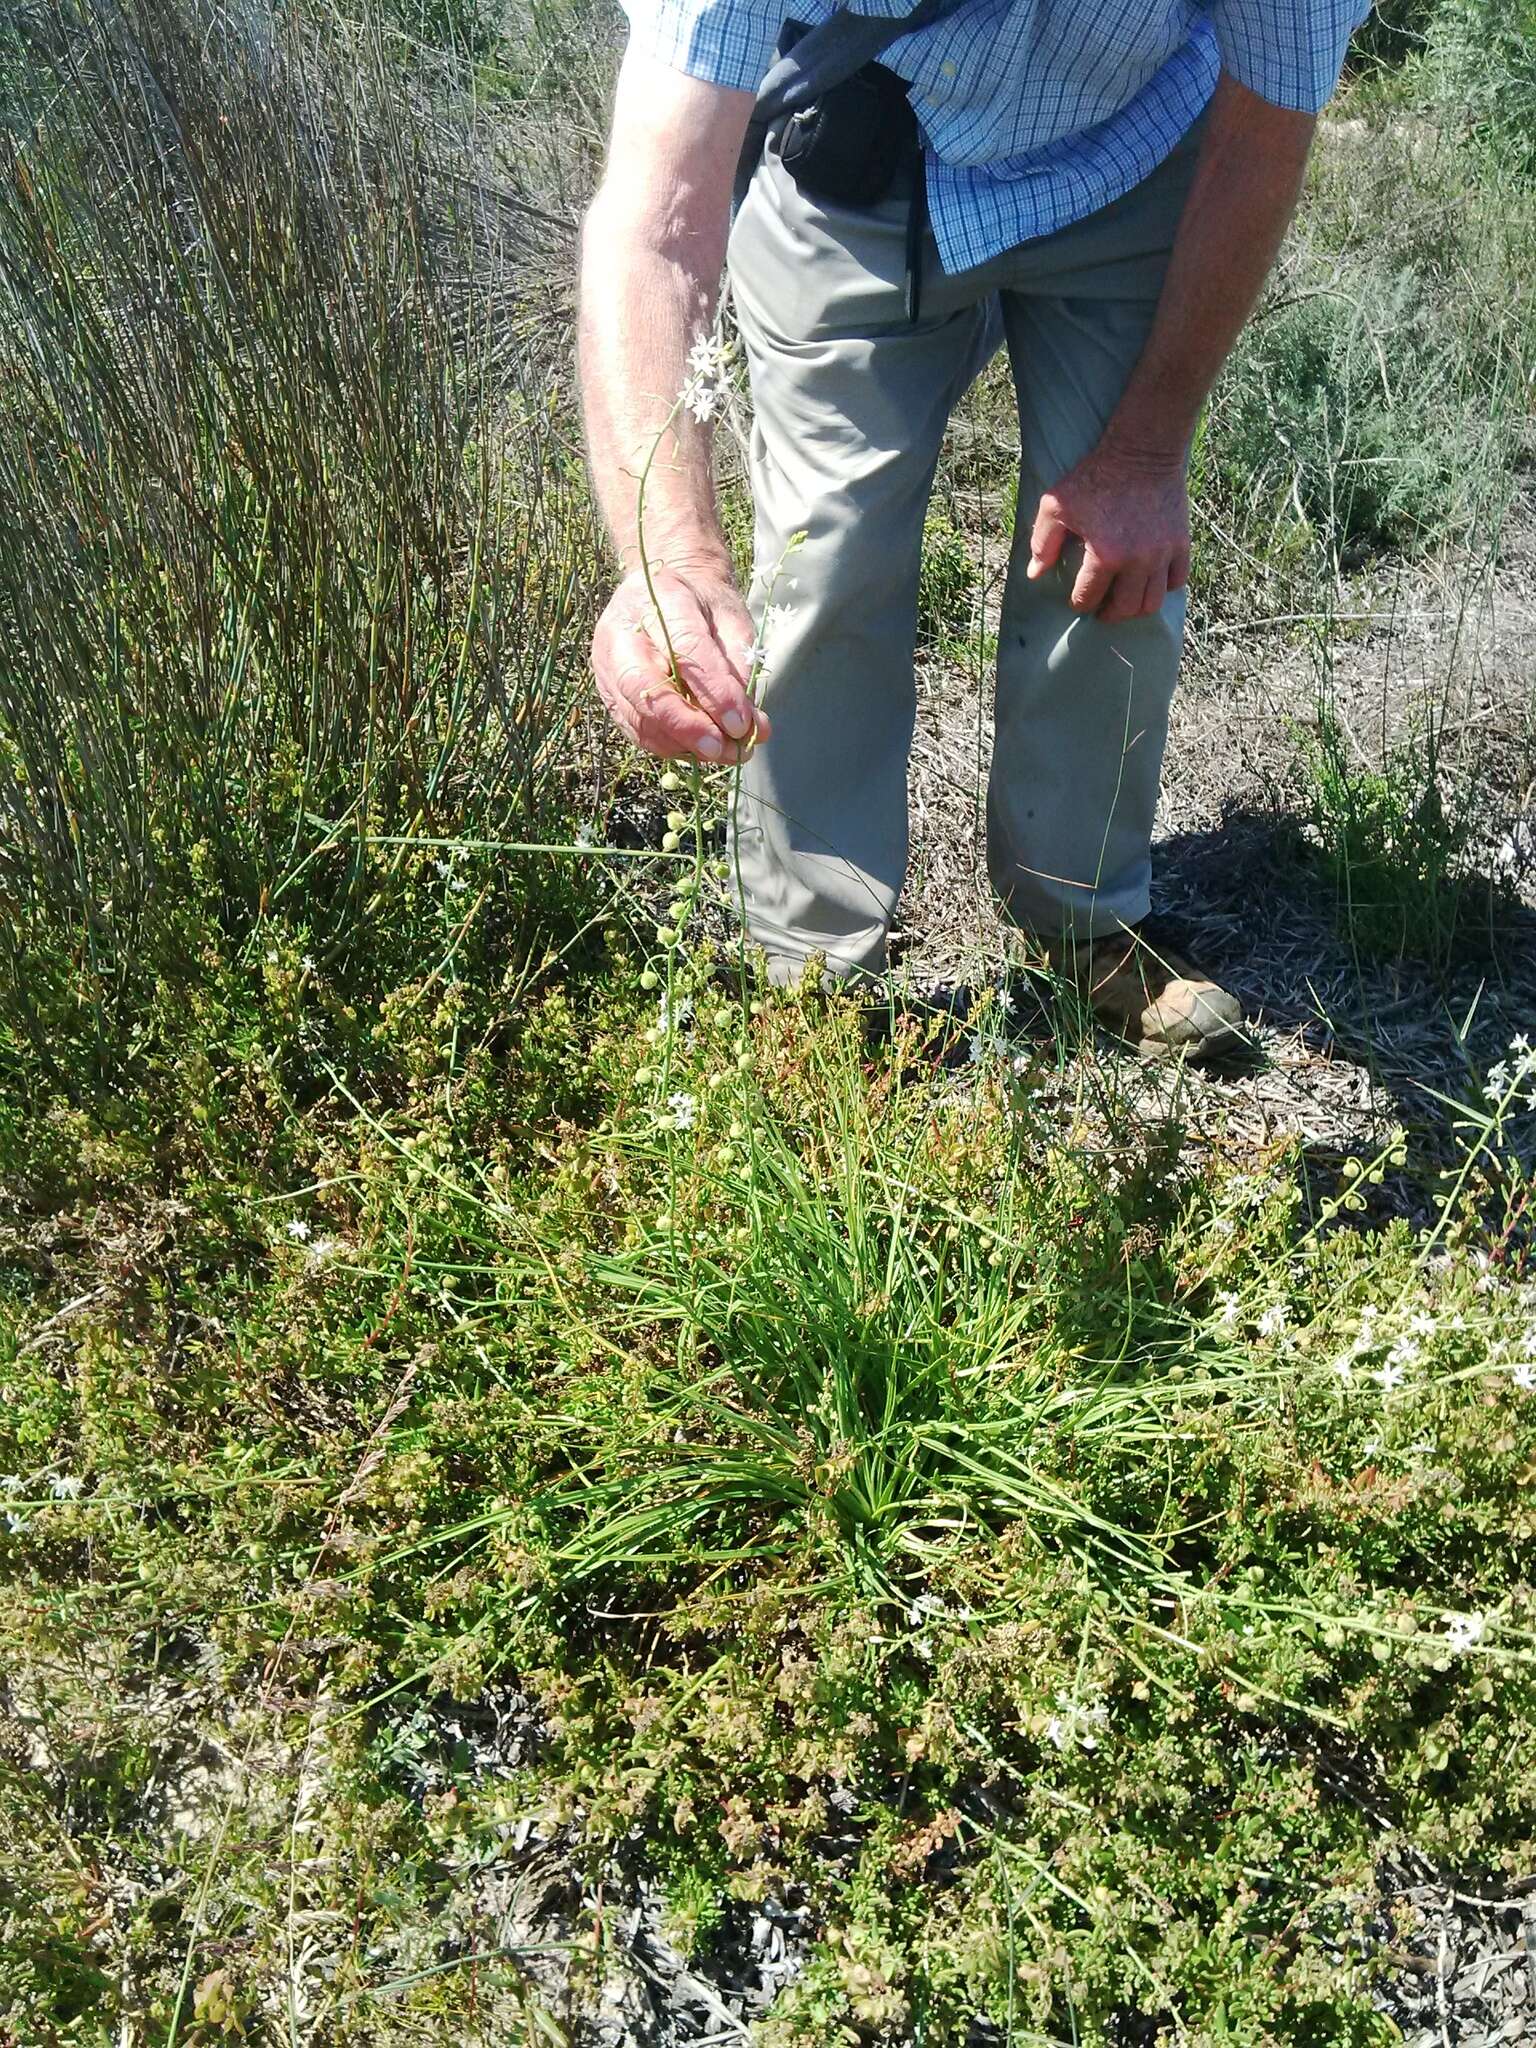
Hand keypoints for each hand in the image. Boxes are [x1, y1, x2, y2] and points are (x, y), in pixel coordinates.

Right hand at [591, 563, 770, 761]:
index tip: (741, 724)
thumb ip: (740, 668)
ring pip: (636, 715)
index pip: (684, 649)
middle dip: (685, 725)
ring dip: (680, 744)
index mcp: (659, 597)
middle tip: (722, 749)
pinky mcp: (606, 691)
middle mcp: (621, 630)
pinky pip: (634, 728)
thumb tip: (750, 726)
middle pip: (644, 687)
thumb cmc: (704, 606)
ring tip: (722, 754)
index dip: (713, 692)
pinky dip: (668, 745)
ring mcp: (606, 663)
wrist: (664, 594)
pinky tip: (698, 749)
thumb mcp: (732, 621)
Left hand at [1026, 443, 1189, 625]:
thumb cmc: (1094, 477)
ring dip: (1135, 608)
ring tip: (1124, 600)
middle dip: (1109, 614)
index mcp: (1105, 555)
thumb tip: (1035, 575)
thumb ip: (1042, 543)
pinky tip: (1148, 580)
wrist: (1141, 452)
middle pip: (1125, 608)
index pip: (1089, 597)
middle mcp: (1137, 561)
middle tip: (1101, 609)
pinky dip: (1162, 587)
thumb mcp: (1056, 506)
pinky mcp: (1181, 543)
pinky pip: (1177, 581)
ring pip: (1152, 602)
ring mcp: (1162, 554)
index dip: (1079, 602)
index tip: (1077, 599)